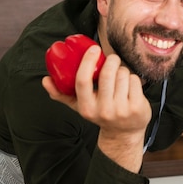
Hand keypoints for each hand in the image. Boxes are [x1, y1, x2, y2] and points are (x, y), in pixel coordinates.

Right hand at [43, 47, 151, 170]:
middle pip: (107, 74)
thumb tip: (45, 80)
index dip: (87, 62)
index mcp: (86, 107)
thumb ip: (61, 94)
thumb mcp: (80, 107)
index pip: (83, 81)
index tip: (93, 49)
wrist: (123, 134)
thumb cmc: (99, 114)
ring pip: (123, 75)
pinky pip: (135, 80)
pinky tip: (130, 86)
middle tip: (112, 59)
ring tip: (120, 77)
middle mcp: (104, 110)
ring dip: (122, 70)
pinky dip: (133, 78)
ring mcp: (122, 109)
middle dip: (111, 61)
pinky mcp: (137, 107)